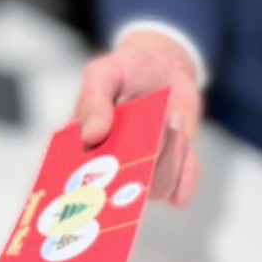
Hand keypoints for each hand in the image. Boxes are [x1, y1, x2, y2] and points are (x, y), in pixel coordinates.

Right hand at [75, 30, 203, 207]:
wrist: (164, 68)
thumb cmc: (126, 71)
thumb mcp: (104, 73)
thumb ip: (92, 101)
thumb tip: (90, 136)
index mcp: (80, 150)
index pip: (75, 186)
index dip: (85, 192)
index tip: (107, 169)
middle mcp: (108, 172)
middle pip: (120, 193)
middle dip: (143, 161)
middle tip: (160, 121)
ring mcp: (139, 179)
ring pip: (155, 189)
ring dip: (171, 153)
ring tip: (172, 117)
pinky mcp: (168, 178)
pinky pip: (179, 193)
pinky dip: (186, 168)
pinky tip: (180, 134)